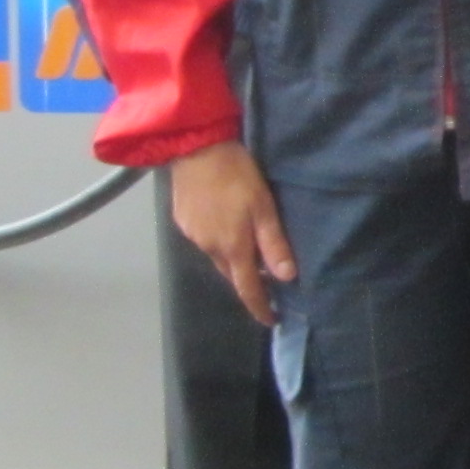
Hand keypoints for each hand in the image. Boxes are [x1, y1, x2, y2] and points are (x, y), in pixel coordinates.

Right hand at [169, 141, 296, 326]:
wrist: (195, 147)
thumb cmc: (236, 175)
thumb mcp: (263, 207)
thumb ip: (273, 243)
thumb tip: (286, 278)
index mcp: (232, 248)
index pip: (248, 289)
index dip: (259, 307)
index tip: (271, 320)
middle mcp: (209, 248)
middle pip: (231, 275)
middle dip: (249, 284)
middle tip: (267, 285)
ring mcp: (192, 235)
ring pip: (217, 258)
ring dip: (234, 261)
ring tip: (250, 255)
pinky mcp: (182, 220)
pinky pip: (204, 241)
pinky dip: (219, 242)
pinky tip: (226, 228)